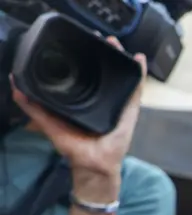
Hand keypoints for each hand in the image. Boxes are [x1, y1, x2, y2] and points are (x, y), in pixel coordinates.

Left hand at [10, 37, 146, 183]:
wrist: (93, 164)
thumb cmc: (74, 148)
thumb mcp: (49, 124)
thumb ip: (33, 107)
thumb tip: (16, 86)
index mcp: (85, 103)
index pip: (87, 78)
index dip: (85, 60)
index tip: (82, 44)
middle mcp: (103, 102)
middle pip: (106, 74)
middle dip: (104, 55)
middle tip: (101, 39)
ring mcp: (118, 105)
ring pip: (121, 77)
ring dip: (120, 59)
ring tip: (116, 44)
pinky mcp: (129, 111)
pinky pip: (135, 90)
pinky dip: (139, 74)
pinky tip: (139, 59)